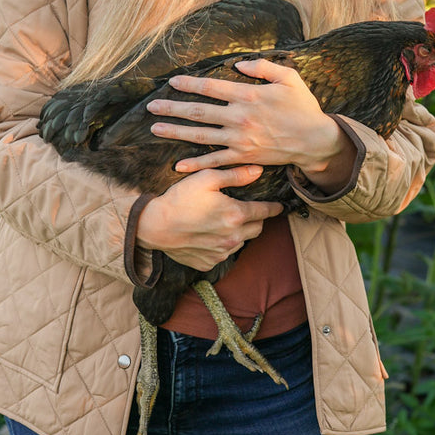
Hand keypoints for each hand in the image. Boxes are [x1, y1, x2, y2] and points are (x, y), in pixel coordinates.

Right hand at [135, 164, 282, 271]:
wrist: (154, 226)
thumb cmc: (180, 198)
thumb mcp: (207, 178)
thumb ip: (236, 175)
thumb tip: (258, 171)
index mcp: (236, 215)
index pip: (265, 212)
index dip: (274, 208)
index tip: (280, 207)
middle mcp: (233, 237)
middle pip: (257, 229)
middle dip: (257, 220)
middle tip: (248, 211)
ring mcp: (221, 253)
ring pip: (241, 242)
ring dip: (239, 232)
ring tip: (225, 222)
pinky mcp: (209, 263)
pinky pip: (223, 254)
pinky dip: (222, 245)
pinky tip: (209, 234)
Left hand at [146, 58, 344, 174]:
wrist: (315, 141)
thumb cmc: (303, 107)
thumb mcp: (289, 78)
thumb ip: (263, 67)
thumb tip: (238, 63)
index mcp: (248, 96)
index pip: (211, 87)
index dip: (189, 84)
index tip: (172, 82)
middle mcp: (239, 118)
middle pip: (199, 112)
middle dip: (172, 108)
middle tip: (151, 107)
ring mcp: (239, 140)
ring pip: (200, 136)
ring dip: (176, 132)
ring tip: (155, 129)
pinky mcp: (243, 157)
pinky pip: (215, 161)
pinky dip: (196, 164)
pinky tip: (178, 164)